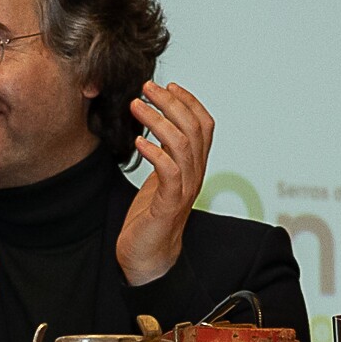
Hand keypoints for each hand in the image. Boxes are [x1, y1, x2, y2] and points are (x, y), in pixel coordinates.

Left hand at [117, 81, 212, 285]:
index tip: (168, 85)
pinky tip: (138, 142)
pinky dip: (154, 153)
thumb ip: (165, 152)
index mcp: (195, 166)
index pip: (204, 125)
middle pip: (194, 128)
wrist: (148, 256)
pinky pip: (169, 172)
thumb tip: (157, 121)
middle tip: (146, 88)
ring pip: (182, 145)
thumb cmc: (151, 216)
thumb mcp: (160, 176)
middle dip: (171, 102)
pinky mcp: (169, 205)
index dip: (189, 102)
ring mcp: (185, 190)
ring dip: (158, 121)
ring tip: (136, 106)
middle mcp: (195, 175)